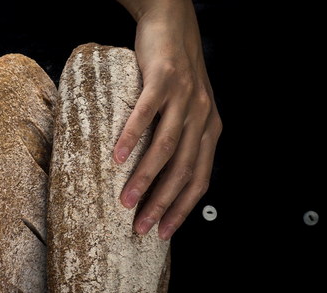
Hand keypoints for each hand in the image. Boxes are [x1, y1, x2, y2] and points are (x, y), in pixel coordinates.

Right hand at [114, 0, 221, 239]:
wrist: (173, 24)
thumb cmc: (175, 74)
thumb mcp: (189, 109)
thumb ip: (182, 139)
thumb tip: (160, 178)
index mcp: (209, 130)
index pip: (200, 179)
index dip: (183, 209)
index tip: (163, 233)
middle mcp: (202, 117)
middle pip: (184, 169)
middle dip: (163, 203)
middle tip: (141, 227)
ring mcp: (185, 98)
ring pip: (166, 147)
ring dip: (146, 178)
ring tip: (126, 200)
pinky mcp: (163, 80)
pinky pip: (147, 114)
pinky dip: (132, 137)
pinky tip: (117, 157)